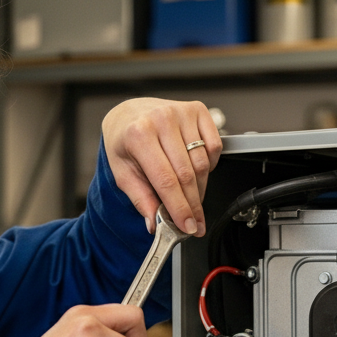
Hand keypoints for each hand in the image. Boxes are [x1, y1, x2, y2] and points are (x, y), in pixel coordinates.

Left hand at [102, 98, 222, 235]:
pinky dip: (210, 164)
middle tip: (195, 222)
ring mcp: (181, 112)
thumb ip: (140, 199)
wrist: (128, 114)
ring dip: (201, 188)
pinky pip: (214, 146)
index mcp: (138, 135)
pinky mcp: (197, 110)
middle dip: (193, 204)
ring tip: (191, 198)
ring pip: (202, 162)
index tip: (188, 226)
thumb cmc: (124, 141)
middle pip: (187, 174)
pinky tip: (196, 170)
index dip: (180, 207)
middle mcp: (161, 119)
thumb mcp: (122, 172)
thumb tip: (155, 223)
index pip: (166, 180)